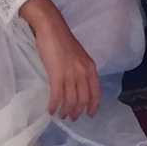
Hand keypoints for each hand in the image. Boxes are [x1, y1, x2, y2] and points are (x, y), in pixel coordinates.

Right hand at [19, 0, 100, 120]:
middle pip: (83, 99)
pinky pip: (57, 96)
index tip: (90, 115)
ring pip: (70, 100)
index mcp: (90, 67)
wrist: (51, 28)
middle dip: (77, 111)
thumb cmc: (62, 40)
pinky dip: (54, 106)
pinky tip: (51, 110)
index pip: (96, 92)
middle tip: (71, 118)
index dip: (93, 105)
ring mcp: (71, 74)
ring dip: (65, 111)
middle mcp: (83, 72)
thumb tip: (78, 86)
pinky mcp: (57, 75)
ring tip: (61, 115)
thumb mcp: (78, 56)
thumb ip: (81, 70)